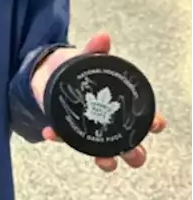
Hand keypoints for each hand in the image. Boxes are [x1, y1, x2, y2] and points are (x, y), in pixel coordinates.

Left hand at [31, 32, 167, 171]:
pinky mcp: (69, 131)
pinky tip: (50, 131)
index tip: (154, 123)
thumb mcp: (86, 59)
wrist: (46, 73)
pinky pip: (66, 139)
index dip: (153, 123)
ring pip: (105, 153)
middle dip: (135, 152)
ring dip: (106, 159)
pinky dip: (59, 137)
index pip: (147, 117)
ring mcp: (91, 130)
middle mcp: (111, 122)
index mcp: (124, 105)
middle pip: (131, 144)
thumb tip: (103, 38)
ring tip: (103, 161)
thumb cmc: (77, 69)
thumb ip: (95, 51)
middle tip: (130, 153)